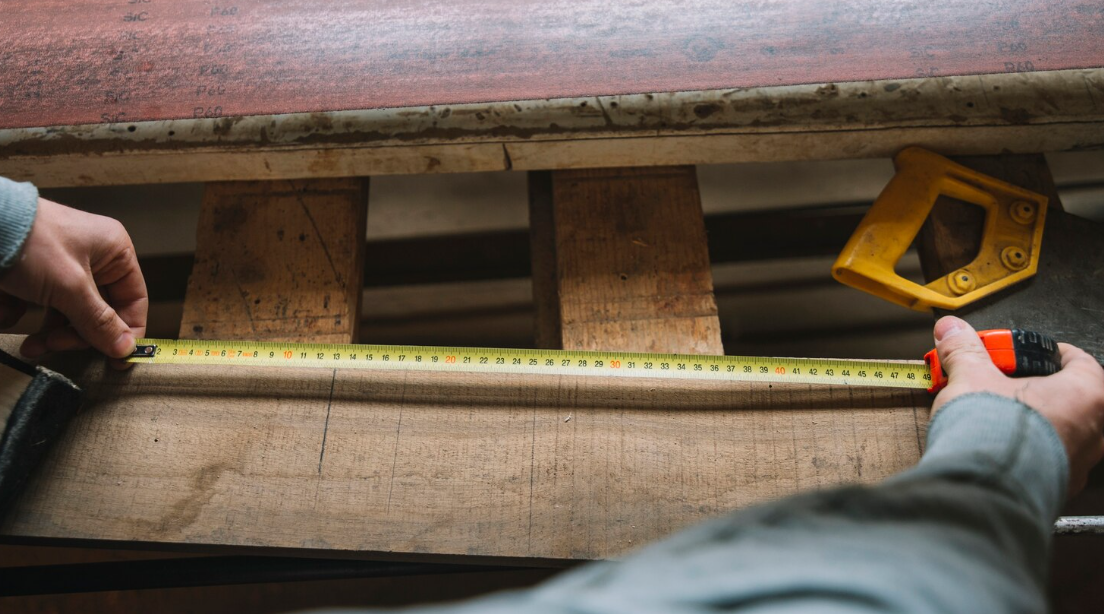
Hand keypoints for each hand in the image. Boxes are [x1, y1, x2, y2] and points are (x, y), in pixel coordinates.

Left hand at [0, 198, 146, 365]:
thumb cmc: (30, 242)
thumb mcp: (69, 287)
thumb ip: (98, 321)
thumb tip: (126, 350)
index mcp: (115, 252)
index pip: (133, 300)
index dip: (127, 331)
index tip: (117, 360)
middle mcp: (95, 258)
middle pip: (101, 312)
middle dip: (78, 334)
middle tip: (58, 346)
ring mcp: (65, 267)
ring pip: (72, 313)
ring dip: (53, 333)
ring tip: (34, 344)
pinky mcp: (38, 275)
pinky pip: (45, 306)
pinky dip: (29, 317)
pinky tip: (10, 313)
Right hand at [932, 316, 1103, 495]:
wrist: (982, 489)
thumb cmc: (994, 434)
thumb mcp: (971, 377)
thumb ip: (964, 351)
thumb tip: (952, 330)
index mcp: (1084, 396)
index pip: (1081, 362)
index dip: (1050, 353)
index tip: (1026, 353)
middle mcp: (1092, 432)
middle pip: (1073, 400)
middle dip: (1039, 390)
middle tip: (1006, 384)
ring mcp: (1077, 465)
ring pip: (1063, 434)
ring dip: (1034, 424)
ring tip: (997, 418)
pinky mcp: (1055, 490)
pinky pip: (1047, 464)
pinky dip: (1026, 453)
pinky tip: (997, 448)